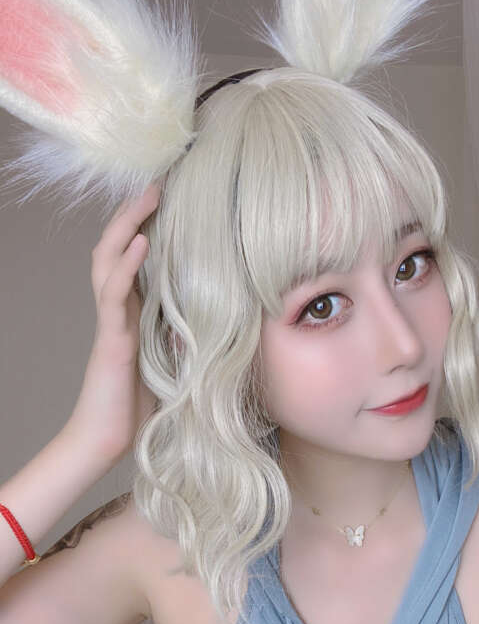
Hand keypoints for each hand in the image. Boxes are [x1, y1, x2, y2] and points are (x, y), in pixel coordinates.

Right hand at [67, 182, 161, 463]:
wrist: (108, 443)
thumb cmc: (141, 409)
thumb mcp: (176, 365)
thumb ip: (189, 340)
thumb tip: (224, 323)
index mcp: (134, 314)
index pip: (137, 260)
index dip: (149, 228)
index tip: (175, 200)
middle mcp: (119, 311)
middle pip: (118, 247)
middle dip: (137, 213)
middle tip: (161, 181)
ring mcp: (111, 322)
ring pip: (108, 259)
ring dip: (128, 224)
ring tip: (150, 194)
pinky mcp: (110, 340)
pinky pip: (112, 294)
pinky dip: (126, 265)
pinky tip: (141, 242)